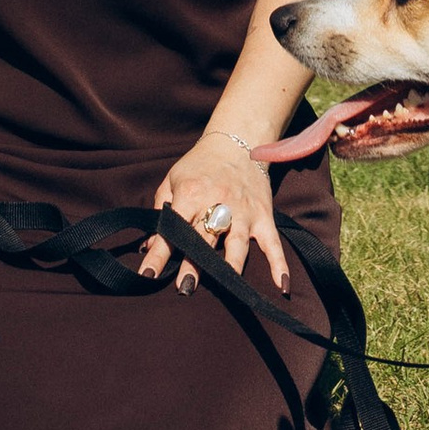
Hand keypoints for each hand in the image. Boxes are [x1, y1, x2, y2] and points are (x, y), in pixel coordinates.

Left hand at [141, 126, 288, 296]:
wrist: (236, 141)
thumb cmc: (199, 165)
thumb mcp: (173, 180)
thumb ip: (162, 211)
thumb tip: (148, 247)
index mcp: (191, 194)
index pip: (171, 228)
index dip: (158, 253)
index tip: (147, 275)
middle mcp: (218, 203)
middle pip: (204, 239)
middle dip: (195, 264)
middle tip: (185, 288)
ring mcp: (243, 212)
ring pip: (237, 243)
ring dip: (230, 266)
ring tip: (225, 286)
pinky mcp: (263, 216)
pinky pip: (272, 242)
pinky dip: (278, 263)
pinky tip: (281, 284)